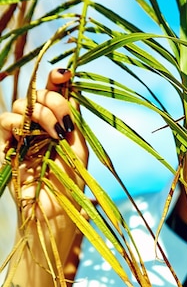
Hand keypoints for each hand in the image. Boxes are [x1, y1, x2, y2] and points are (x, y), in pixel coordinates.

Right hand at [0, 68, 87, 225]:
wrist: (60, 211)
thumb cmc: (72, 182)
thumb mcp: (79, 146)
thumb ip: (72, 117)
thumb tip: (68, 85)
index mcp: (57, 122)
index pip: (53, 92)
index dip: (56, 78)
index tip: (65, 75)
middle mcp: (38, 126)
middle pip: (38, 94)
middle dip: (53, 101)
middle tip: (65, 124)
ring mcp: (21, 136)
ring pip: (22, 105)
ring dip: (41, 113)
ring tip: (55, 134)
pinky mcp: (6, 148)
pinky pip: (5, 122)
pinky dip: (18, 121)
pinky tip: (32, 132)